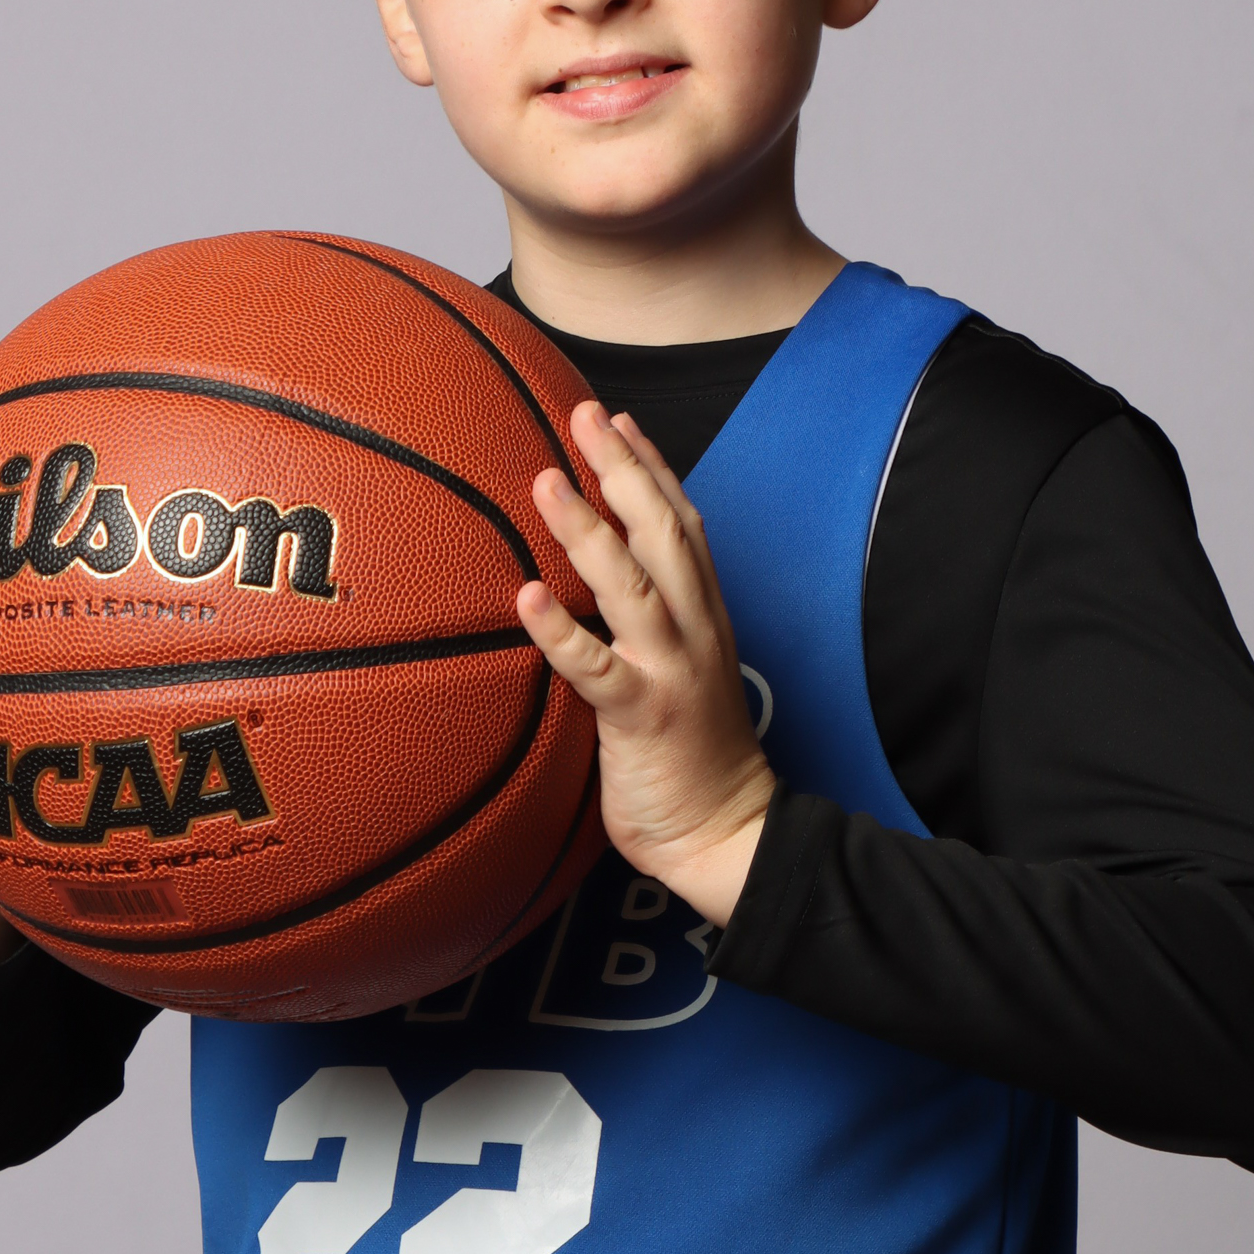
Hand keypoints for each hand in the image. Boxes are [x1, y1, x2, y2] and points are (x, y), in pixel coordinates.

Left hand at [516, 402, 775, 926]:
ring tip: (546, 480)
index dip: (651, 468)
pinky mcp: (642, 718)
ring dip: (588, 529)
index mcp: (704, 618)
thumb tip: (595, 592)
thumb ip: (648, 630)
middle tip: (581, 416)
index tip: (616, 420)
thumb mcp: (680, 676)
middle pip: (662, 533)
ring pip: (631, 586)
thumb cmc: (693, 760)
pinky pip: (596, 669)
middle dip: (622, 469)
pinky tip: (526, 597)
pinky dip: (561, 631)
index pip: (681, 524)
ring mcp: (671, 672)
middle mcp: (694, 632)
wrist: (727, 836)